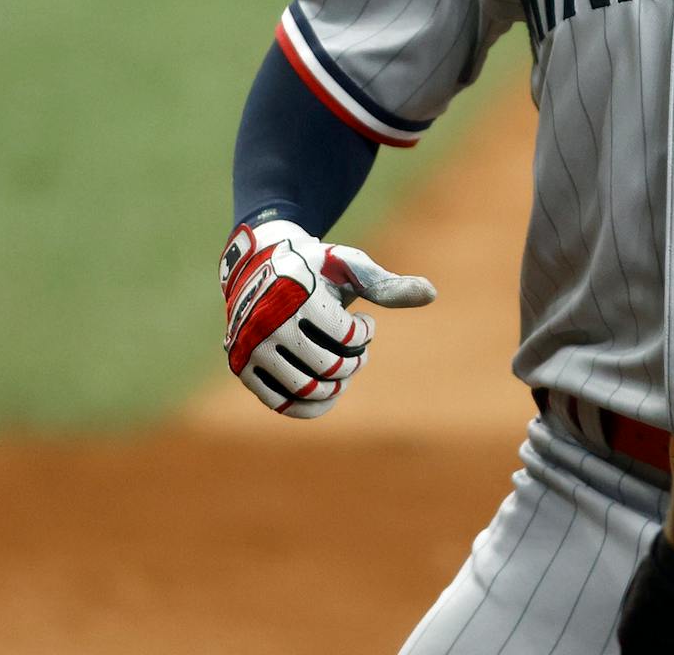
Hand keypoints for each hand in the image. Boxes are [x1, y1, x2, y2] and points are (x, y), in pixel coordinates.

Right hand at [219, 218, 435, 417]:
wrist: (260, 265)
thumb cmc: (316, 267)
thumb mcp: (351, 268)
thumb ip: (387, 285)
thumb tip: (432, 294)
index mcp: (297, 295)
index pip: (348, 337)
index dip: (365, 334)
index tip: (364, 323)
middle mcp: (267, 323)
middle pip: (329, 367)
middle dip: (353, 363)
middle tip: (356, 353)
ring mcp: (250, 348)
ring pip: (306, 388)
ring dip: (336, 387)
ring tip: (344, 369)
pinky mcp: (241, 367)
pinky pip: (279, 403)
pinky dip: (309, 408)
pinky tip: (328, 398)